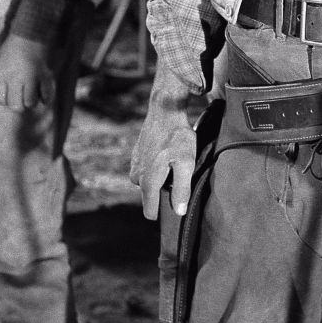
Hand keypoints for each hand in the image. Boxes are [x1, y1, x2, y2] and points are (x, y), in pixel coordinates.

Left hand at [0, 34, 56, 109]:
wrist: (30, 33)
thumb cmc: (13, 46)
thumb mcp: (1, 63)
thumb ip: (2, 79)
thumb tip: (6, 96)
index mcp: (2, 75)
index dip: (4, 100)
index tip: (8, 95)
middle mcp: (15, 79)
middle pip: (15, 105)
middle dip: (18, 104)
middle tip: (20, 98)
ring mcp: (31, 78)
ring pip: (30, 102)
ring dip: (31, 102)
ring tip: (32, 96)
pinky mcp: (44, 75)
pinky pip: (46, 94)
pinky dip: (45, 98)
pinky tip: (43, 98)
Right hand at [129, 69, 195, 219]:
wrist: (165, 110)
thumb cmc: (177, 137)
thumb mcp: (186, 162)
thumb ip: (182, 188)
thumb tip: (179, 212)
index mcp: (148, 182)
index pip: (150, 212)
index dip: (163, 211)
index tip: (176, 202)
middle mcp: (136, 177)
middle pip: (150, 197)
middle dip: (163, 192)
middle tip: (178, 174)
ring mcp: (134, 166)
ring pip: (148, 184)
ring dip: (160, 178)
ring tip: (173, 163)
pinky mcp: (135, 156)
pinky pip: (146, 171)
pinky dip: (156, 168)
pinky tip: (166, 156)